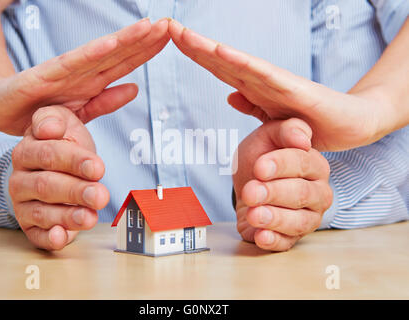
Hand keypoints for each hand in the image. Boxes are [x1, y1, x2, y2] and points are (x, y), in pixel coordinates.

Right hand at [0, 18, 168, 134]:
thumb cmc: (39, 111)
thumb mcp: (80, 111)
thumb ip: (106, 102)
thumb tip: (135, 89)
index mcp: (92, 81)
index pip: (126, 63)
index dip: (148, 50)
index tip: (171, 38)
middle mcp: (82, 72)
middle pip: (119, 53)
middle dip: (145, 39)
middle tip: (170, 24)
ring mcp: (64, 72)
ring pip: (100, 54)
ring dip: (126, 40)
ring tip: (149, 26)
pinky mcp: (43, 76)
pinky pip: (71, 65)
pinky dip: (91, 54)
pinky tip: (111, 43)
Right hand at [9, 106, 109, 249]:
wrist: (59, 167)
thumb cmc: (65, 146)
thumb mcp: (64, 124)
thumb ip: (55, 120)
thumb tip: (49, 127)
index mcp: (27, 150)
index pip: (49, 155)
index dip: (75, 162)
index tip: (98, 168)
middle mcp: (20, 178)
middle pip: (47, 186)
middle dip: (76, 192)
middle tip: (100, 195)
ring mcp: (22, 204)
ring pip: (42, 212)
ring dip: (68, 217)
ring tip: (90, 217)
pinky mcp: (29, 226)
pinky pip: (35, 236)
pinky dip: (49, 239)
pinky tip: (61, 237)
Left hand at [168, 19, 389, 151]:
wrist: (352, 124)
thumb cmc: (312, 120)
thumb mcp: (272, 118)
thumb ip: (252, 105)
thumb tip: (229, 96)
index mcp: (253, 88)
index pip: (217, 68)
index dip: (192, 54)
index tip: (167, 41)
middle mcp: (261, 80)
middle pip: (219, 59)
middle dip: (190, 43)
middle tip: (162, 25)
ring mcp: (276, 82)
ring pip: (234, 62)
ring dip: (206, 47)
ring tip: (181, 33)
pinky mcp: (293, 89)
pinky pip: (262, 75)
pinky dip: (240, 62)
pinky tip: (220, 51)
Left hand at [232, 118, 332, 250]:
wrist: (248, 183)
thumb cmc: (262, 158)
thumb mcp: (269, 136)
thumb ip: (286, 130)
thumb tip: (303, 139)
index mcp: (315, 165)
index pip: (302, 163)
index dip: (280, 165)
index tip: (259, 168)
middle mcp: (318, 192)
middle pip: (301, 194)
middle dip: (273, 193)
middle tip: (250, 192)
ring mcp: (308, 217)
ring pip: (299, 221)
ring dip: (274, 218)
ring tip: (254, 214)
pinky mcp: (292, 237)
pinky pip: (287, 242)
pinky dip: (273, 240)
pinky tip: (260, 235)